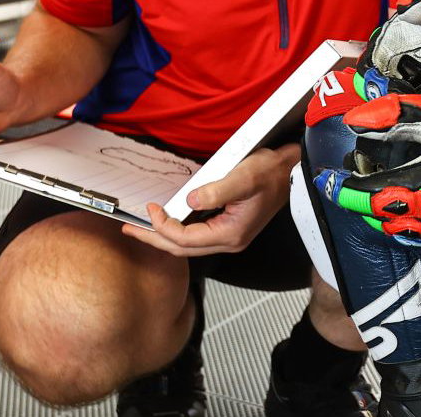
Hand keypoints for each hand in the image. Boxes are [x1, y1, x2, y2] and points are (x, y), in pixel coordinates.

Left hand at [123, 144, 299, 256]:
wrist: (291, 172)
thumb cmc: (272, 173)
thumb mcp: (244, 176)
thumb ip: (217, 190)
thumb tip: (190, 201)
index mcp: (231, 233)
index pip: (185, 239)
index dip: (163, 226)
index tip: (151, 209)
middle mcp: (229, 240)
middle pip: (182, 248)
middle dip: (154, 238)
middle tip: (130, 229)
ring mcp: (229, 236)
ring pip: (187, 245)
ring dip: (163, 236)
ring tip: (142, 227)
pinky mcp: (228, 228)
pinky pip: (196, 237)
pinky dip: (177, 231)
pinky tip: (167, 221)